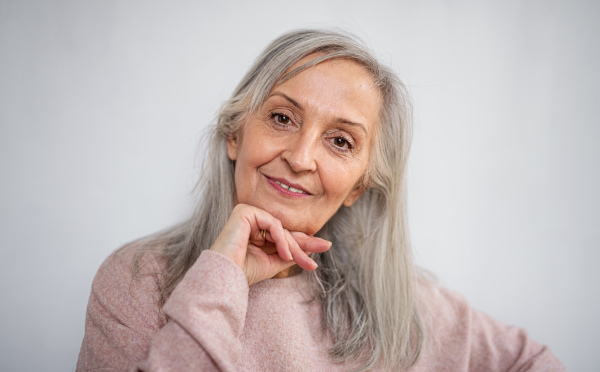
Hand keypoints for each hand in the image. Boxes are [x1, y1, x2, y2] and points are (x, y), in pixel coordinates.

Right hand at [210, 204, 331, 285]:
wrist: (226, 276)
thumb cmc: (245, 271)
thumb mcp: (274, 262)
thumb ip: (291, 253)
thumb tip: (312, 247)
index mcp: (256, 231)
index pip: (284, 235)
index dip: (304, 242)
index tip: (325, 245)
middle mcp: (252, 220)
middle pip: (284, 231)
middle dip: (302, 246)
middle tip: (321, 252)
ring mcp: (248, 214)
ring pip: (281, 227)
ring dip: (292, 245)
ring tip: (298, 260)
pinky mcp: (245, 211)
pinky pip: (272, 223)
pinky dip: (281, 239)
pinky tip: (284, 254)